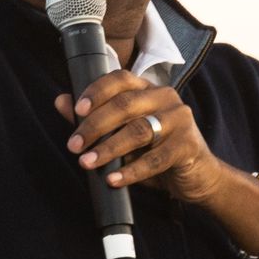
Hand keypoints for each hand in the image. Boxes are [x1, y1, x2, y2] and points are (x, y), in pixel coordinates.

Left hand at [54, 70, 225, 203]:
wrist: (197, 176)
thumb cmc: (156, 151)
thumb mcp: (124, 133)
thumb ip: (95, 117)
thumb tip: (61, 101)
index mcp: (148, 90)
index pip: (120, 79)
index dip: (97, 91)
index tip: (77, 110)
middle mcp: (166, 98)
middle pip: (125, 104)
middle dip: (95, 125)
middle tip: (74, 145)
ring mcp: (180, 120)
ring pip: (139, 130)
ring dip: (109, 148)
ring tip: (88, 162)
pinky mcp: (188, 145)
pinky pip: (155, 158)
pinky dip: (132, 171)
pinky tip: (114, 179)